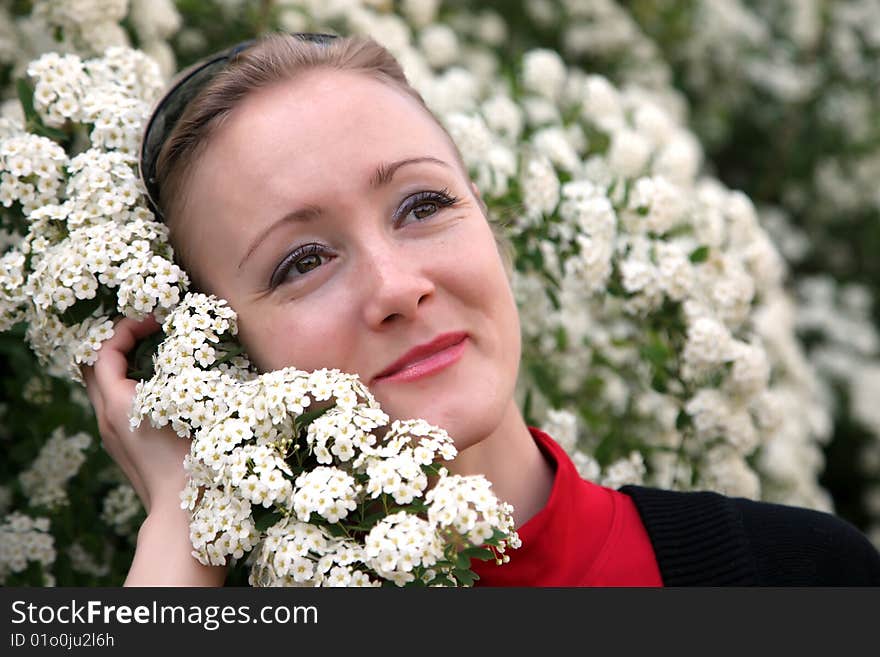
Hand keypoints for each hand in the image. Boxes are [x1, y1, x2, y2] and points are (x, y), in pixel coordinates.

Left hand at [82, 315, 190, 514]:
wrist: (182, 513)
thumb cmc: (193, 460)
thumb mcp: (191, 407)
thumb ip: (183, 373)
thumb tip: (190, 346)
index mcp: (119, 404)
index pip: (104, 351)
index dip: (126, 328)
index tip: (155, 320)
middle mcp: (106, 418)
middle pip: (93, 366)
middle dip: (116, 341)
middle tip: (147, 330)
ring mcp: (111, 434)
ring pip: (102, 387)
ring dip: (122, 364)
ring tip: (155, 353)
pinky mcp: (122, 447)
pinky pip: (115, 405)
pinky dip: (129, 385)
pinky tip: (161, 388)